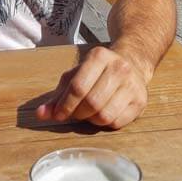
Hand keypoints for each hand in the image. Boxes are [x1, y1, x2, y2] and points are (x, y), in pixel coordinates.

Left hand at [35, 46, 149, 129]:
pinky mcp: (141, 100)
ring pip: (104, 115)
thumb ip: (57, 95)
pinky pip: (117, 123)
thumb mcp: (76, 75)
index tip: (58, 115)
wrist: (131, 63)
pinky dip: (106, 124)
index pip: (78, 87)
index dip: (65, 105)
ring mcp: (132, 84)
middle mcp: (119, 68)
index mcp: (99, 56)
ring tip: (90, 113)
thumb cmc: (97, 72)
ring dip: (92, 120)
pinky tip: (104, 113)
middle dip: (78, 114)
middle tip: (75, 114)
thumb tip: (40, 114)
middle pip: (92, 103)